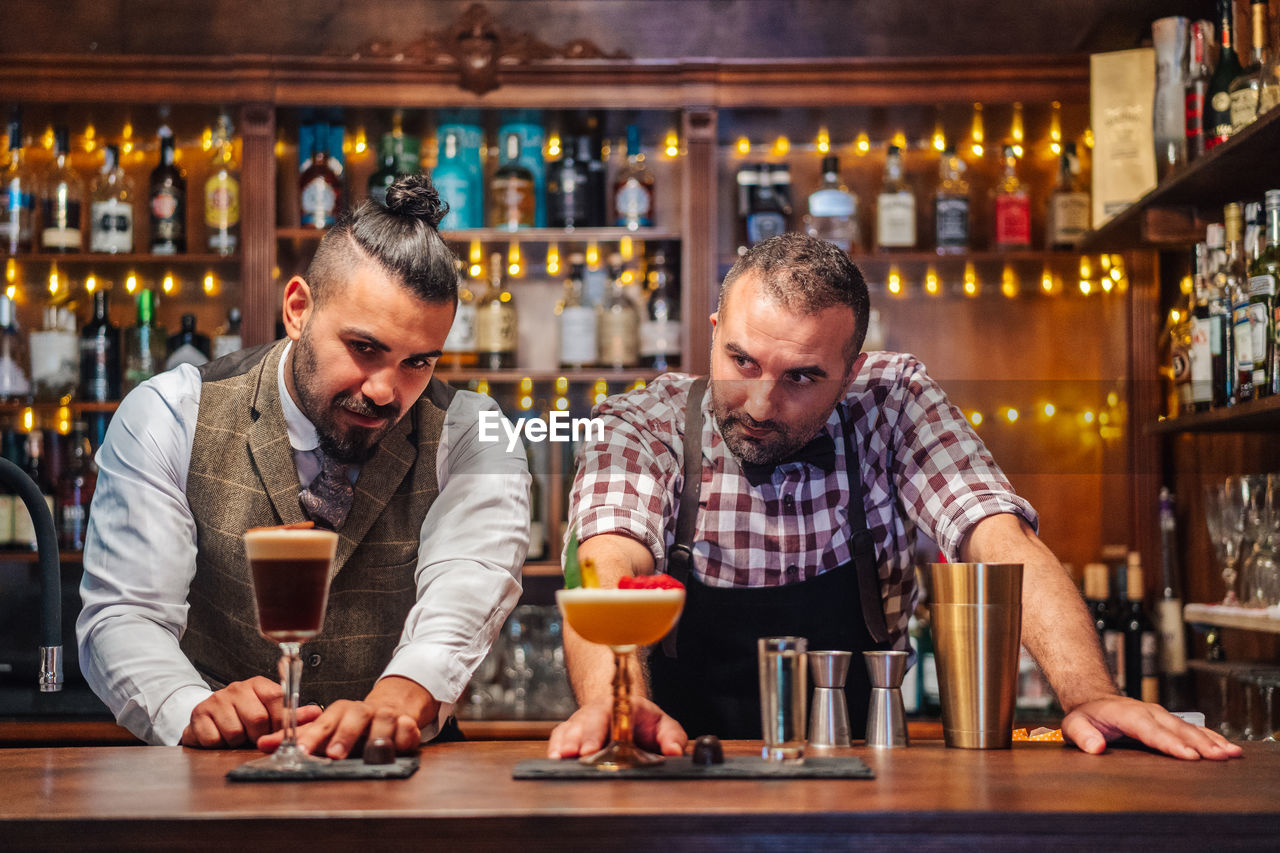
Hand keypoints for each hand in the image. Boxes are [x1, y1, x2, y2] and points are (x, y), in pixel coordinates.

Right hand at [180, 676, 322, 748]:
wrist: (208, 718)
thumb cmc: (244, 716)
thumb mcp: (270, 712)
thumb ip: (292, 714)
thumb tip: (317, 713)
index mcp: (258, 684)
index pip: (278, 699)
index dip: (280, 721)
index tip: (276, 730)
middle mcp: (236, 688)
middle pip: (258, 719)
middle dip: (258, 735)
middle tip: (253, 735)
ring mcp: (216, 700)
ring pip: (235, 732)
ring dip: (237, 741)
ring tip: (237, 735)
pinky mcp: (198, 714)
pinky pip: (214, 739)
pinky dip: (218, 745)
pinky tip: (220, 737)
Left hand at [256, 675, 435, 758]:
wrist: (391, 709)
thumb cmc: (353, 724)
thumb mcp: (325, 729)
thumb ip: (298, 738)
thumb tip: (263, 744)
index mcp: (340, 711)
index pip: (324, 721)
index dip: (314, 735)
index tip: (303, 750)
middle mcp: (363, 711)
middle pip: (354, 717)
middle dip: (344, 736)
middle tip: (334, 755)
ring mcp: (386, 716)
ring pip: (384, 720)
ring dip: (377, 737)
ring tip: (371, 753)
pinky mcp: (407, 724)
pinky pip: (408, 728)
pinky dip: (406, 735)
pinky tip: (402, 740)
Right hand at [547, 697, 686, 758]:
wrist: (622, 712)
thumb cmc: (643, 721)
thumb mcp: (664, 725)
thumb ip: (672, 737)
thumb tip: (674, 752)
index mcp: (622, 707)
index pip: (610, 717)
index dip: (599, 733)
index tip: (593, 748)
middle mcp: (598, 712)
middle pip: (586, 723)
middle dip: (580, 740)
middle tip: (578, 754)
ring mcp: (582, 722)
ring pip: (570, 729)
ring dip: (564, 744)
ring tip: (560, 758)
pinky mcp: (571, 733)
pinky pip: (559, 736)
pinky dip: (555, 746)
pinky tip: (554, 758)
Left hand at [1062, 695, 1242, 759]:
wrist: (1094, 700)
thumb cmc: (1086, 716)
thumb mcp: (1074, 724)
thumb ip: (1082, 735)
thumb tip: (1095, 747)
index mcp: (1127, 714)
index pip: (1151, 730)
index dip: (1171, 743)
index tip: (1189, 756)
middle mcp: (1149, 712)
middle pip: (1177, 729)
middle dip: (1200, 744)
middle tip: (1220, 757)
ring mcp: (1161, 715)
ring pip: (1189, 729)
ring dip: (1211, 741)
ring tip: (1231, 753)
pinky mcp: (1169, 721)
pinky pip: (1193, 729)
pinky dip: (1211, 738)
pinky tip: (1228, 748)